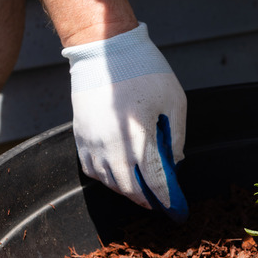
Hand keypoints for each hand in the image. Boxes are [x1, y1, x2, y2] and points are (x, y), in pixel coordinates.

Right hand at [62, 23, 187, 221]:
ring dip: (125, 190)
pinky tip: (118, 176)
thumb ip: (177, 136)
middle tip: (159, 203)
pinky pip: (90, 168)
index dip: (165, 198)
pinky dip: (105, 178)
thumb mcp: (175, 102)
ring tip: (141, 191)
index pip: (154, 180)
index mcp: (139, 137)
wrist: (104, 48)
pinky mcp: (79, 135)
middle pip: (128, 187)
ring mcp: (92, 141)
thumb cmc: (146, 71)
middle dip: (145, 199)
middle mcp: (112, 145)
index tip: (176, 208)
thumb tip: (175, 161)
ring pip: (107, 181)